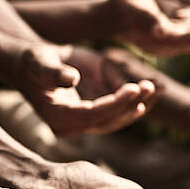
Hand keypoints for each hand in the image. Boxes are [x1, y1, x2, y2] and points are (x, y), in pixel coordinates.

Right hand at [15, 44, 155, 135]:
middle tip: (151, 87)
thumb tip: (71, 78)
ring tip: (157, 87)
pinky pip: (117, 113)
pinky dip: (134, 102)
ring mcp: (82, 123)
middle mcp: (70, 126)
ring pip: (115, 120)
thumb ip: (52, 71)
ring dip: (137, 105)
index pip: (91, 115)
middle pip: (107, 122)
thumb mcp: (38, 62)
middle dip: (130, 106)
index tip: (134, 88)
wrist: (33, 66)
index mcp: (57, 117)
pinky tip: (152, 89)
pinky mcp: (92, 115)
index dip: (115, 104)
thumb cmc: (33, 62)